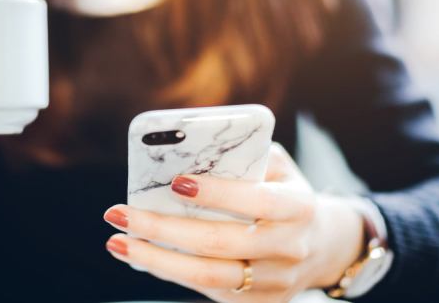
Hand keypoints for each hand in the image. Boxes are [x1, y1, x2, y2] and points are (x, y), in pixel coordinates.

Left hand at [103, 144, 364, 302]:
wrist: (321, 244)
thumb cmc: (283, 192)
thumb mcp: (277, 167)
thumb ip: (244, 155)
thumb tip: (189, 149)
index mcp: (298, 207)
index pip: (255, 200)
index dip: (216, 192)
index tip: (174, 182)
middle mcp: (289, 247)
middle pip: (219, 242)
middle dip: (162, 228)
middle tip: (119, 213)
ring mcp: (276, 281)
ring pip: (208, 275)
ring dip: (155, 259)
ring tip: (117, 241)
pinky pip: (208, 290)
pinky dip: (170, 272)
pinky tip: (141, 255)